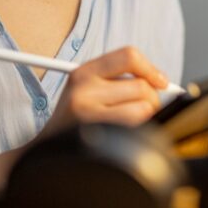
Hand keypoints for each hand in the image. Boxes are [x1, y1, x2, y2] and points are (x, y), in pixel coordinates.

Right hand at [40, 46, 169, 136]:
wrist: (46, 152)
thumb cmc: (76, 123)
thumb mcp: (89, 91)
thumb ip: (120, 80)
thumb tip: (160, 82)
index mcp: (84, 71)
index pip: (129, 56)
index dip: (150, 69)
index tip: (160, 82)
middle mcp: (83, 86)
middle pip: (141, 85)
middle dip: (152, 100)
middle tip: (144, 111)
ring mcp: (86, 109)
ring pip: (143, 105)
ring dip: (145, 116)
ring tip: (130, 124)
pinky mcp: (93, 129)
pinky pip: (135, 122)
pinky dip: (140, 129)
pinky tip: (126, 134)